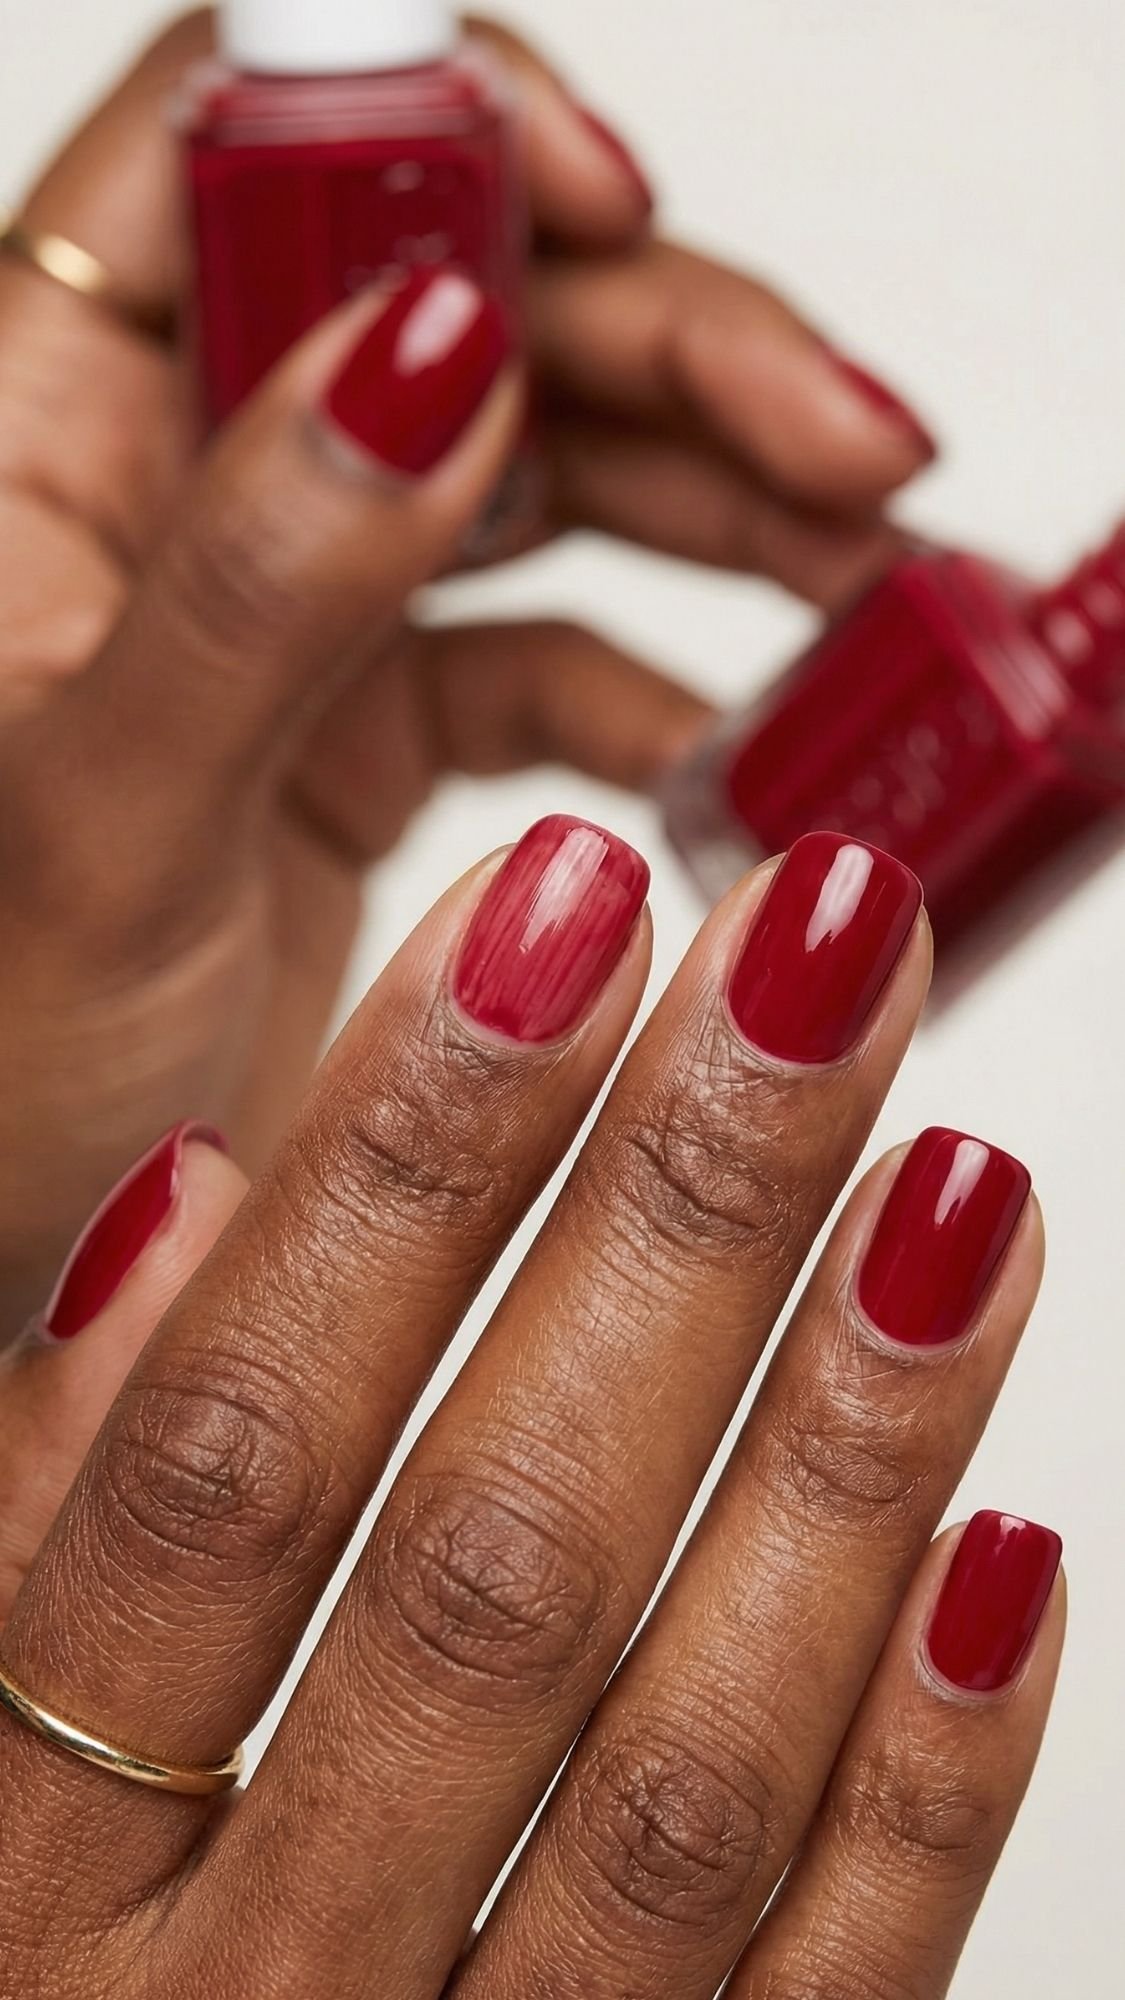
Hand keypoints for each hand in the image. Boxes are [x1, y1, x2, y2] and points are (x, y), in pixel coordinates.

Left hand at [0, 11, 934, 1323]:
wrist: (22, 1230)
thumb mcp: (98, 816)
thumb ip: (256, 582)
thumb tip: (432, 348)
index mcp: (43, 425)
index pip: (237, 156)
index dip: (441, 132)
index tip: (616, 208)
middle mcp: (181, 477)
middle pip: (455, 301)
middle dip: (671, 347)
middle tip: (850, 442)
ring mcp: (293, 594)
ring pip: (534, 464)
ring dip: (720, 503)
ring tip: (870, 570)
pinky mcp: (373, 717)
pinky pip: (549, 652)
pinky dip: (662, 691)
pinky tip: (738, 756)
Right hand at [0, 822, 1060, 1998]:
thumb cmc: (73, 1974)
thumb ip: (61, 1497)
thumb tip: (197, 1199)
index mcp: (22, 1879)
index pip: (225, 1460)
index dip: (397, 1169)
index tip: (559, 917)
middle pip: (484, 1563)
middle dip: (669, 1221)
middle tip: (813, 957)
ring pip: (685, 1768)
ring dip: (840, 1448)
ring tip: (957, 1175)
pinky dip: (924, 1778)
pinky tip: (1008, 1541)